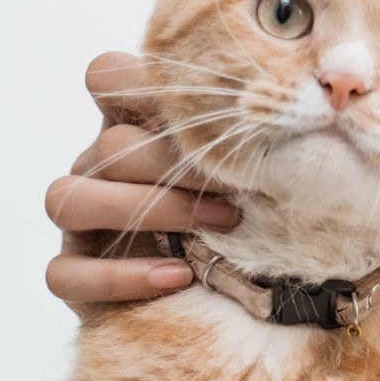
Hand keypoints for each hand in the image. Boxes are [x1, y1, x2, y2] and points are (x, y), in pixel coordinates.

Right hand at [44, 52, 238, 314]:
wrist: (234, 304)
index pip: (107, 77)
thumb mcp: (254, 176)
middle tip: (236, 190)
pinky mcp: (73, 277)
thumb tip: (313, 96)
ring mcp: (81, 224)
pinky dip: (121, 275)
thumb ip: (256, 140)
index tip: (191, 105)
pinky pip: (66, 273)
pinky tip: (178, 277)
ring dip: (145, 209)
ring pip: (69, 198)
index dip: (134, 79)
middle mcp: (100, 170)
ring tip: (214, 229)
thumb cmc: (246, 224)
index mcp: (136, 131)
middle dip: (173, 165)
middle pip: (108, 147)